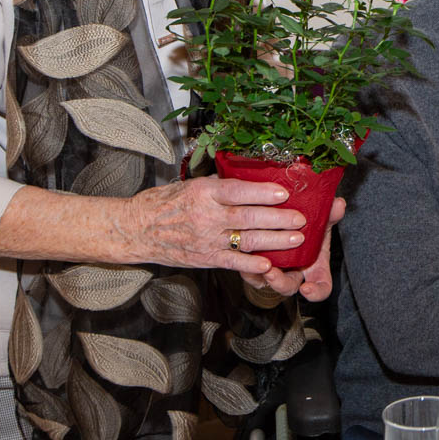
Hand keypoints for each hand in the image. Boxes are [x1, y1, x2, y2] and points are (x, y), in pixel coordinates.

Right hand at [125, 176, 306, 273]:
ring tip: (296, 238)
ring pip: (246, 240)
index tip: (284, 192)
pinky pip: (232, 261)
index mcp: (203, 193)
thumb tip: (249, 175)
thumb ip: (219, 184)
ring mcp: (206, 239)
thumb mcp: (191, 185)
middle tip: (301, 218)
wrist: (137, 229)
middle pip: (248, 217)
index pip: (237, 191)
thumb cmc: (165, 203)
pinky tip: (268, 264)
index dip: (262, 192)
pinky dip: (251, 264)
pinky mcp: (205, 257)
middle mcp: (206, 216)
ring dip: (274, 240)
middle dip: (278, 218)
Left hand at [240, 198, 345, 300]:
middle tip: (272, 273)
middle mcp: (294, 274)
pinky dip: (246, 266)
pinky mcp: (255, 267)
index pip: (321, 287)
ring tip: (256, 266)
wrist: (285, 222)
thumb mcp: (321, 220)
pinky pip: (249, 272)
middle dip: (279, 283)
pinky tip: (243, 254)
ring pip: (265, 282)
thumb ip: (331, 214)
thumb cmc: (307, 227)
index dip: (316, 292)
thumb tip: (339, 204)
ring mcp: (275, 272)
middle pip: (288, 287)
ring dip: (260, 276)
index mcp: (314, 268)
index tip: (308, 289)